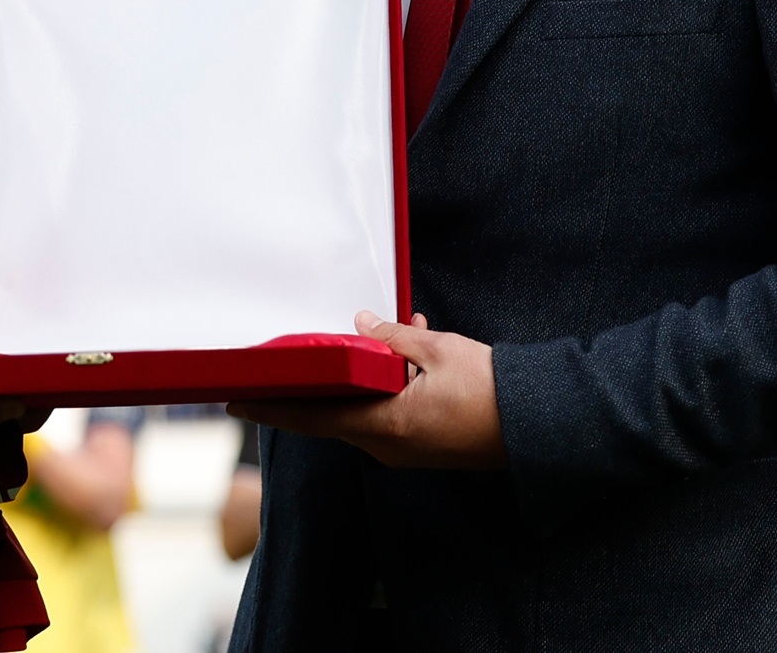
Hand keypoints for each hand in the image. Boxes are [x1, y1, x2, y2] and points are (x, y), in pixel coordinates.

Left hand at [230, 311, 503, 470]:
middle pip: (332, 414)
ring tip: (364, 340)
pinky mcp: (421, 447)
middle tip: (283, 359)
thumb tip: (361, 325)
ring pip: (361, 411)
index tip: (236, 401)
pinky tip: (400, 353)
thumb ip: (392, 338)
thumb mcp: (437, 351)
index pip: (312, 418)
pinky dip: (382, 387)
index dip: (271, 409)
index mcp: (385, 425)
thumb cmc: (491, 391)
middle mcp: (388, 447)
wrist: (540, 427)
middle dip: (312, 384)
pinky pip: (386, 414)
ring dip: (354, 379)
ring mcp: (405, 450)